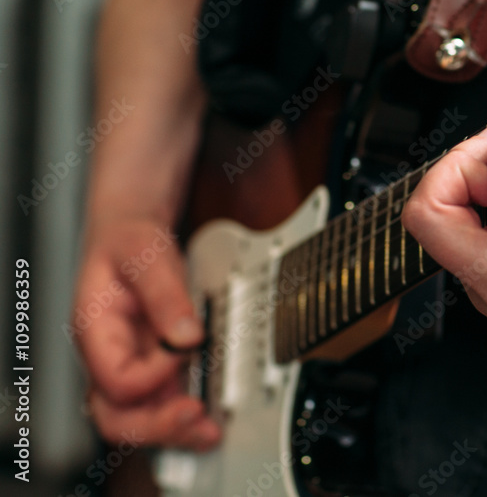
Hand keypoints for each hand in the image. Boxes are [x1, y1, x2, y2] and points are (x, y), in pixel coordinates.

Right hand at [73, 216, 219, 449]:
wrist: (132, 235)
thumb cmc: (129, 243)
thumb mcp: (145, 253)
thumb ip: (165, 293)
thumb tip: (187, 335)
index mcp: (97, 333)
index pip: (118, 381)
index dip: (155, 372)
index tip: (187, 346)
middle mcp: (110, 358)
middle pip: (117, 418)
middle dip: (157, 426)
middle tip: (197, 417)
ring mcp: (132, 366)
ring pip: (141, 419)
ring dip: (176, 431)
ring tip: (211, 431)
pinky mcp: (155, 368)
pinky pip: (163, 404)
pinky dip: (186, 417)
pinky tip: (211, 419)